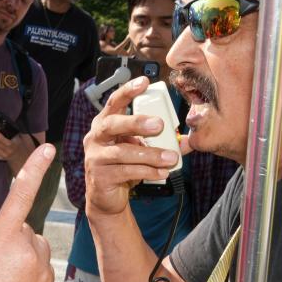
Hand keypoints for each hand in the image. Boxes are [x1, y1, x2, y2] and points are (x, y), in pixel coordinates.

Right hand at [0, 146, 55, 281]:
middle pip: (23, 229)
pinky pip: (39, 268)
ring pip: (34, 249)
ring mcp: (40, 267)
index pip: (20, 193)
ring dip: (22, 257)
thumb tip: (9, 224)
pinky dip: (29, 275)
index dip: (34, 169)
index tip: (48, 150)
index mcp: (2, 235)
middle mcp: (26, 247)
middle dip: (11, 240)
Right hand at [82, 76, 179, 216]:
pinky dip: (146, 171)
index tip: (144, 82)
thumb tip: (186, 141)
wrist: (108, 199)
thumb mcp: (140, 150)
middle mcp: (95, 138)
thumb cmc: (124, 168)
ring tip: (171, 158)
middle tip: (159, 125)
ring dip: (150, 154)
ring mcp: (95, 158)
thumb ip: (159, 143)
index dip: (127, 91)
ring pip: (122, 152)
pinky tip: (162, 173)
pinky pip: (125, 171)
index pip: (113, 102)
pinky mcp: (100, 177)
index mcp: (104, 124)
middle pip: (112, 124)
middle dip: (136, 122)